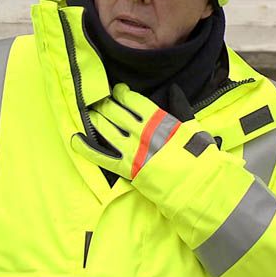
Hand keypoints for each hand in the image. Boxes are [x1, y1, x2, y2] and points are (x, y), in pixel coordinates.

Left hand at [71, 83, 214, 179]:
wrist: (198, 187)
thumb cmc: (199, 157)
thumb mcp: (193, 127)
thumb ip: (181, 107)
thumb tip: (174, 89)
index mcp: (158, 120)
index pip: (132, 100)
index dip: (122, 93)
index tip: (118, 90)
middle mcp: (141, 133)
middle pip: (115, 112)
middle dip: (105, 104)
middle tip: (100, 100)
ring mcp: (131, 151)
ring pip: (106, 129)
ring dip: (96, 119)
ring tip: (90, 112)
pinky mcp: (126, 169)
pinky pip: (101, 157)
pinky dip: (86, 148)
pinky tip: (76, 139)